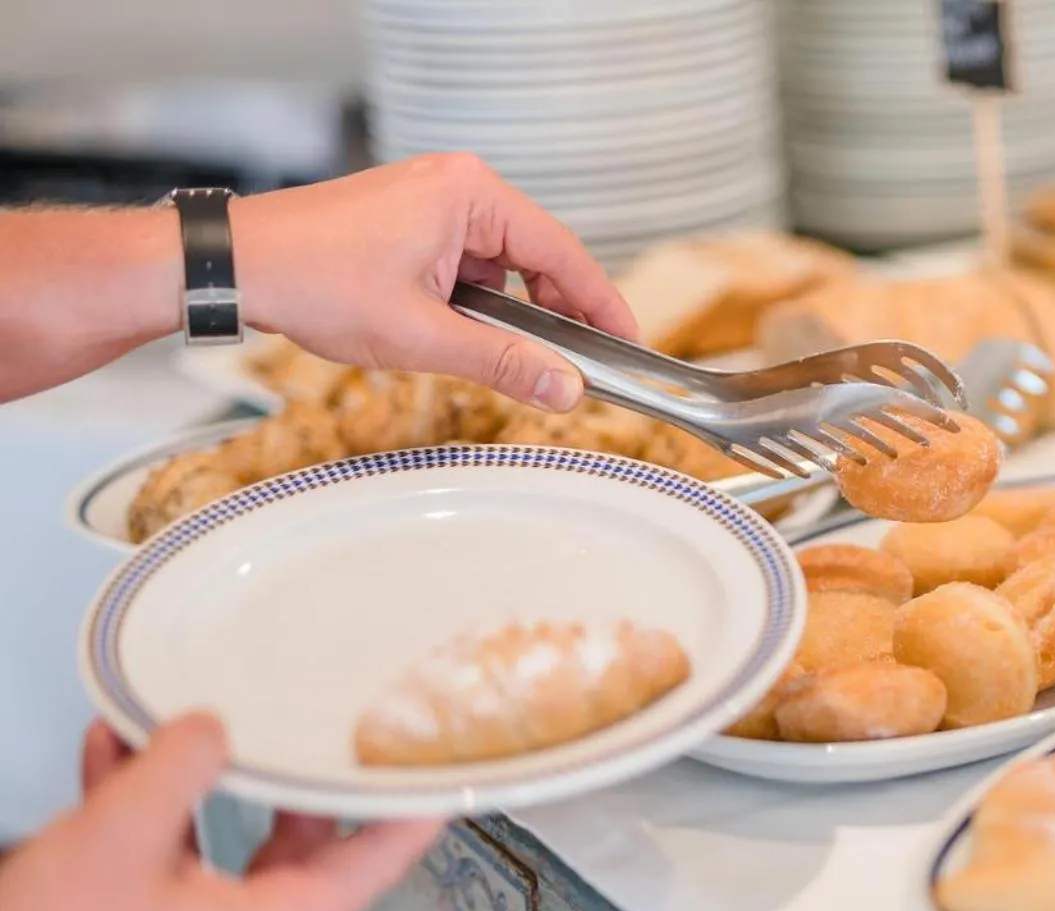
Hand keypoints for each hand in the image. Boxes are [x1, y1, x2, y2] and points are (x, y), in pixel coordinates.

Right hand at [0, 716, 441, 910]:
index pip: (376, 864)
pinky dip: (150, 818)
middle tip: (324, 731)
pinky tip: (116, 758)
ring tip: (187, 727)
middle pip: (302, 852)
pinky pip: (167, 870)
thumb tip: (212, 728)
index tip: (440, 772)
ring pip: (223, 852)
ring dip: (199, 787)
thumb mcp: (120, 834)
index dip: (411, 811)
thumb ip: (181, 767)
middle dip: (294, 782)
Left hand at [231, 153, 639, 411]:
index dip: (602, 304)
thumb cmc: (314, 281)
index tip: (628, 345)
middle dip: (557, 314)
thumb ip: (504, 362)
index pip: (564, 252)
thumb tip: (566, 389)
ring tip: (512, 357)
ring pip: (503, 266)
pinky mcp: (412, 222)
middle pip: (539, 256)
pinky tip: (467, 336)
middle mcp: (458, 186)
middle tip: (579, 366)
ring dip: (510, 312)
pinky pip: (469, 265)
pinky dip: (478, 303)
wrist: (235, 266)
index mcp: (470, 193)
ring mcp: (433, 201)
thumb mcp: (422, 335)